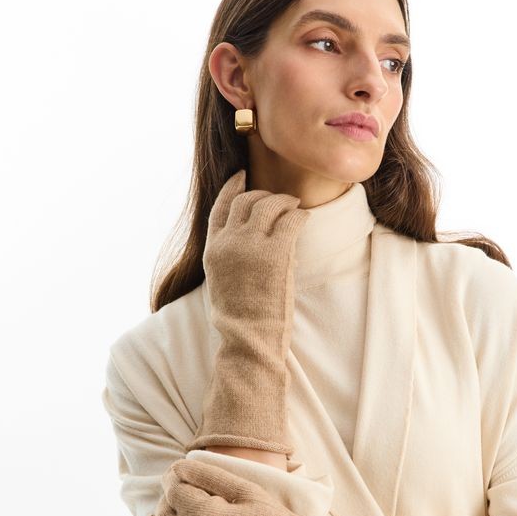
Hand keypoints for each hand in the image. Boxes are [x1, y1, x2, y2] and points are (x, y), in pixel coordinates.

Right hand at [187, 169, 309, 456]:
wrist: (248, 340)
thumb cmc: (239, 319)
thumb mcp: (224, 281)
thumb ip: (230, 256)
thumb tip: (251, 238)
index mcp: (212, 249)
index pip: (220, 207)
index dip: (232, 187)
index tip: (242, 175)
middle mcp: (228, 242)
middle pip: (245, 200)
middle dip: (263, 194)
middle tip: (280, 199)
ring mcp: (250, 246)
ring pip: (268, 204)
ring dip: (284, 201)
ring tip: (294, 206)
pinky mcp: (274, 253)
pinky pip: (290, 220)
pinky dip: (298, 215)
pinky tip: (304, 218)